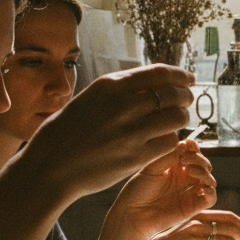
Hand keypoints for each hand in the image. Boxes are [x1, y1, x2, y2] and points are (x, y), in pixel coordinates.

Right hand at [20, 65, 194, 204]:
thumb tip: (150, 85)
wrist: (50, 167)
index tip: (190, 79)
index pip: (160, 73)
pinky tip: (164, 141)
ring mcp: (131, 131)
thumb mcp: (89, 99)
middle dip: (186, 97)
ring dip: (181, 119)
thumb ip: (118, 91)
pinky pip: (169, 143)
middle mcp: (123, 104)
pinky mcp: (136, 156)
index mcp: (111, 85)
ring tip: (175, 121)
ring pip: (177, 118)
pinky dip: (171, 141)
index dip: (181, 75)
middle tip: (186, 102)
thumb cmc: (66, 133)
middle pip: (174, 94)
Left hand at [99, 141, 217, 239]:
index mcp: (174, 167)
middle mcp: (184, 179)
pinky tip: (202, 185)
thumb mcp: (151, 168)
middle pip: (203, 165)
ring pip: (210, 179)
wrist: (132, 214)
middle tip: (184, 159)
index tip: (187, 144)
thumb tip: (184, 143)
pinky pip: (211, 198)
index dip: (193, 147)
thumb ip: (168, 156)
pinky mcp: (194, 207)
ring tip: (188, 170)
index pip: (192, 153)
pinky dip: (211, 190)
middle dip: (198, 158)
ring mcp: (190, 192)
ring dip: (204, 171)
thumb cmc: (137, 192)